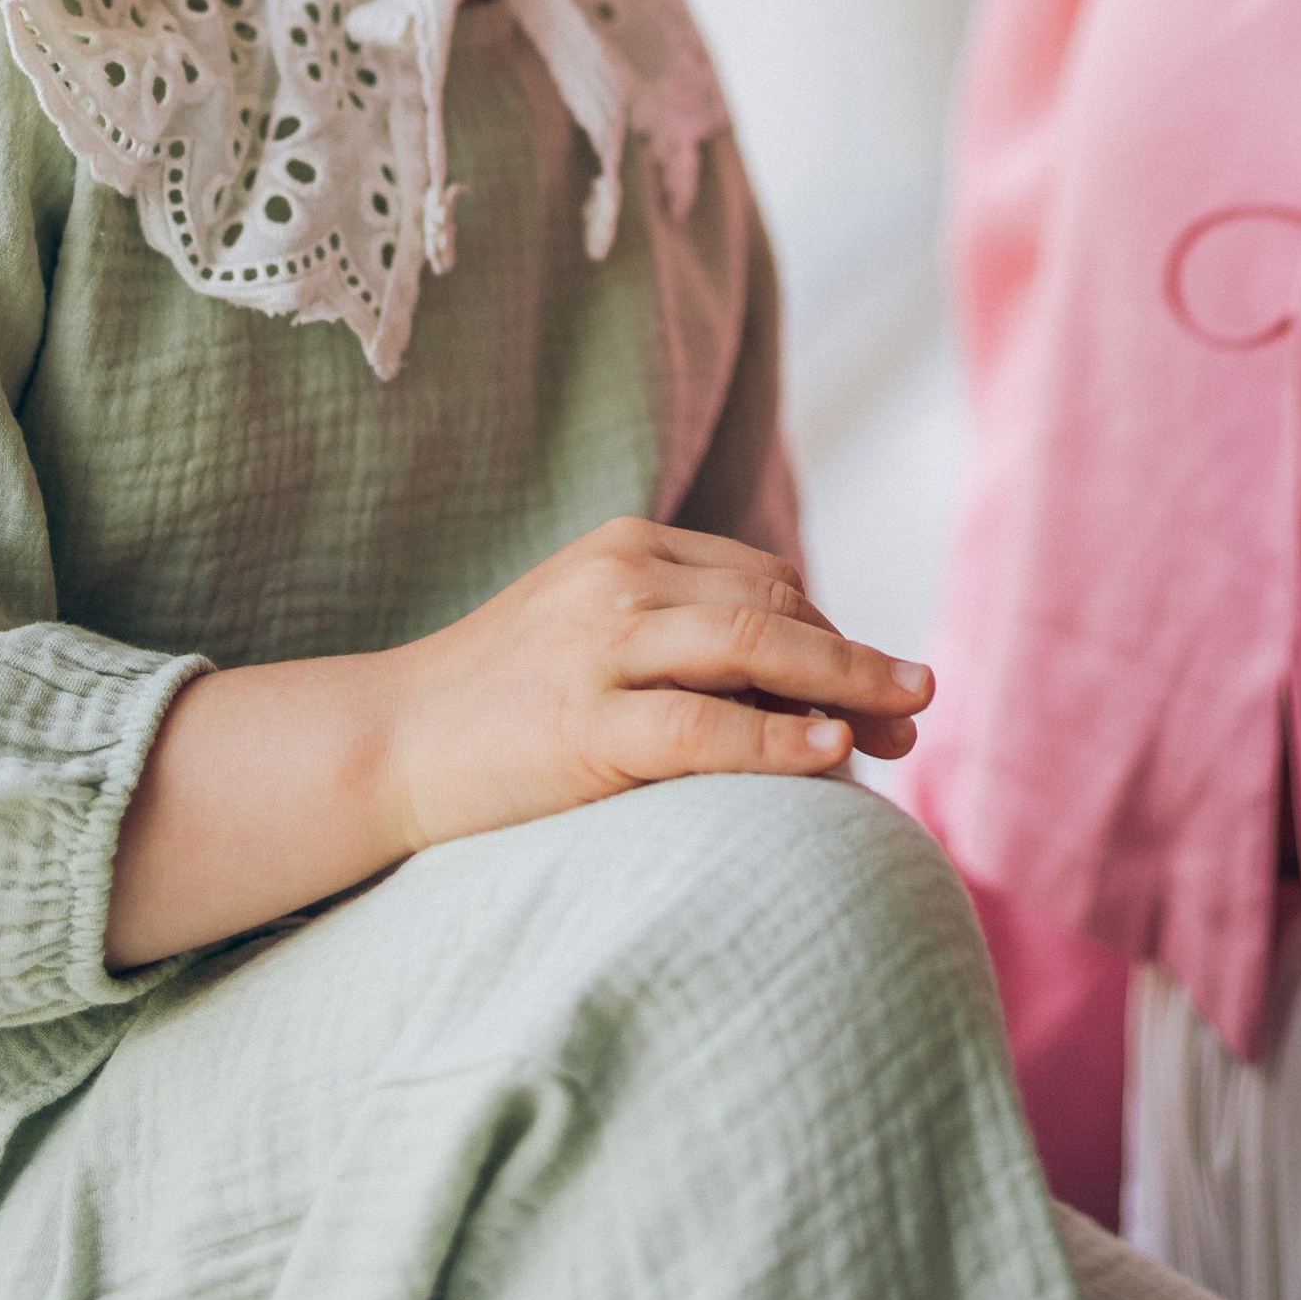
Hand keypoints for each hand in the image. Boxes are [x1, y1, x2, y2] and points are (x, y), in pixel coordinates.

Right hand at [375, 518, 930, 856]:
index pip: (762, 578)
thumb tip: (797, 677)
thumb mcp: (590, 635)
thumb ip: (675, 633)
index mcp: (627, 548)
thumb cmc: (500, 704)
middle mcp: (619, 580)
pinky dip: (777, 736)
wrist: (383, 744)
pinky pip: (703, 724)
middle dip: (855, 657)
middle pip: (773, 604)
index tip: (881, 684)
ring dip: (844, 682)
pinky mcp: (582, 724)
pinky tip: (830, 751)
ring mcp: (598, 646)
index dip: (832, 629)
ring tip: (902, 719)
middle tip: (917, 704)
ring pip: (753, 644)